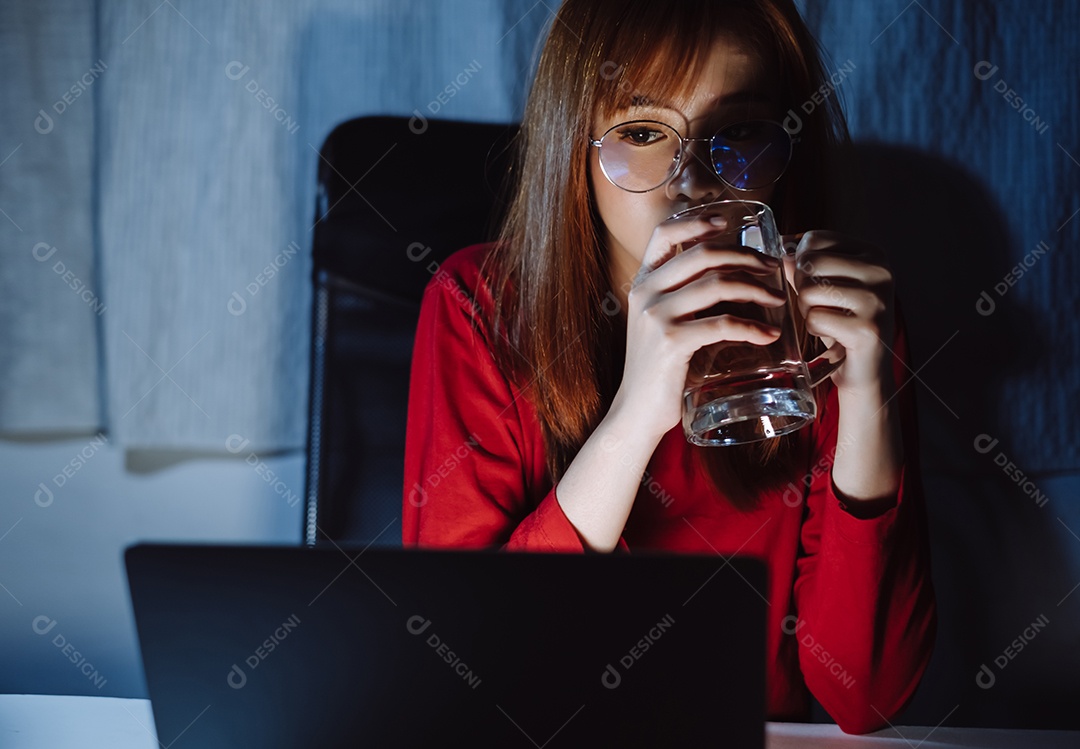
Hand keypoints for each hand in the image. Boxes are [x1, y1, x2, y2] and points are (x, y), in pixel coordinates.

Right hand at [610, 215, 787, 439]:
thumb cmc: (659, 368)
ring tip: (777, 299)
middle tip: (771, 268)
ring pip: (717, 284)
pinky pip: (722, 324)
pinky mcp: (671, 342)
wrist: (637, 411)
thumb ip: (683, 298)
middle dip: (745, 257)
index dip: (696, 222)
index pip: (664, 235)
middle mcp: (646, 293)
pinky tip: (768, 334)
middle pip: (703, 255)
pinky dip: (752, 327)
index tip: (727, 223)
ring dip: (756, 289)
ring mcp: (656, 316)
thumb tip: (731, 278)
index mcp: (642, 283)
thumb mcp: (661, 323)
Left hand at [782, 230, 895, 396]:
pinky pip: (815, 319)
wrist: (865, 369)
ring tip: (827, 320)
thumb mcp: (825, 287)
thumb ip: (803, 265)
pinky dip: (815, 330)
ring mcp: (877, 299)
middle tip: (817, 305)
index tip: (812, 281)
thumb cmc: (842, 323)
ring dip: (807, 311)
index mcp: (872, 254)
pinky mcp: (867, 328)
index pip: (815, 239)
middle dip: (801, 288)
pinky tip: (832, 336)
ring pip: (809, 291)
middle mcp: (880, 271)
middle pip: (809, 263)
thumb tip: (780, 249)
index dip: (799, 262)